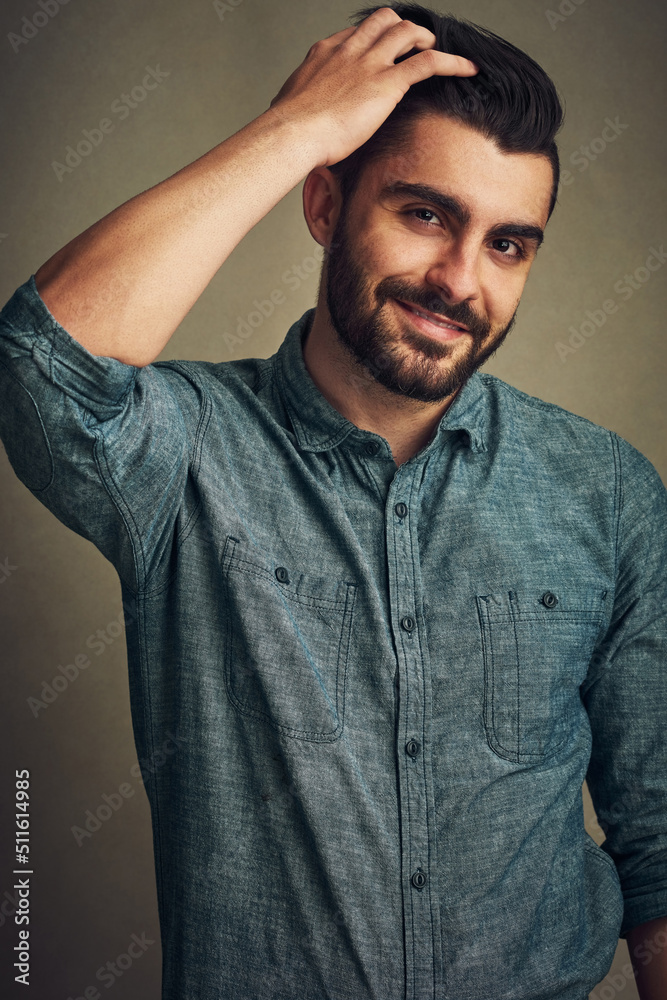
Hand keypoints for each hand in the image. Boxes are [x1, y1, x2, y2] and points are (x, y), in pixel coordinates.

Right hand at [268, 7, 477, 166]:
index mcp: (325, 53)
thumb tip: (299, 120)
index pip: (356, 34)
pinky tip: (468, 68)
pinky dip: (453, 62)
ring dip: (424, 39)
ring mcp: (371, 63)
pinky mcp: (388, 82)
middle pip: (383, 21)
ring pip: (407, 31)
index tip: (379, 53)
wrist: (293, 133)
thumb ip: (304, 106)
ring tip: (434, 52)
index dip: (371, 40)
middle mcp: (350, 50)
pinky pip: (429, 63)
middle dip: (401, 30)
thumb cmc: (289, 130)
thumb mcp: (291, 110)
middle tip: (411, 46)